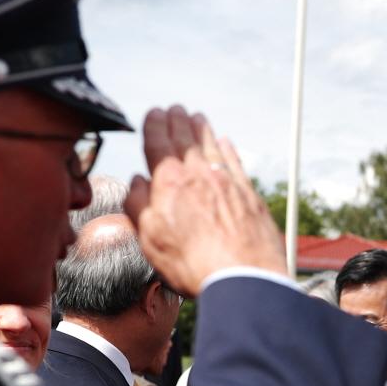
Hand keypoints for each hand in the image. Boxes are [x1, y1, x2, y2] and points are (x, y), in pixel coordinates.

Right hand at [124, 106, 285, 295]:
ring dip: (202, 129)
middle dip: (177, 120)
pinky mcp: (249, 194)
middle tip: (175, 108)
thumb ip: (138, 205)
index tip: (153, 113)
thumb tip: (137, 181)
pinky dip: (228, 149)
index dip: (154, 125)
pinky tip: (225, 142)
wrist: (243, 277)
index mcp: (169, 182)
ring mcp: (227, 181)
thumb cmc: (192, 264)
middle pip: (185, 139)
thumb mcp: (150, 239)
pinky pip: (235, 162)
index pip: (158, 143)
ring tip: (197, 116)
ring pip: (211, 145)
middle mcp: (199, 174)